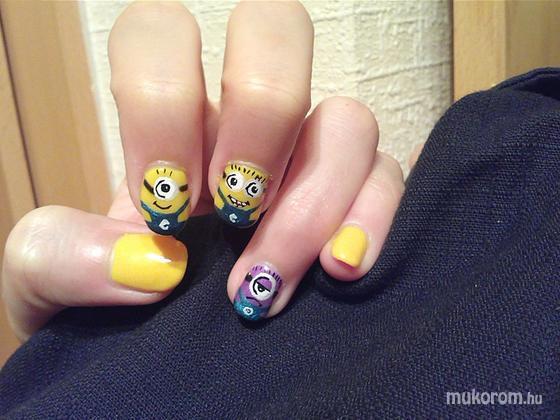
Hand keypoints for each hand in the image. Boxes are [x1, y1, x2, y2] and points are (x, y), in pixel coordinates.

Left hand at [2, 1, 410, 339]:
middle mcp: (245, 121)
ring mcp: (309, 155)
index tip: (162, 209)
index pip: (162, 32)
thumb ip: (60, 258)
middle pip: (277, 32)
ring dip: (315, 199)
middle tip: (233, 214)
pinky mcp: (356, 201)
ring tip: (272, 279)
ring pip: (349, 119)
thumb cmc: (106, 297)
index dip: (162, 105)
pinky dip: (371, 220)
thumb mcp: (47, 279)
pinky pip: (389, 178)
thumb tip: (151, 263)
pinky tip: (340, 269)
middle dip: (258, 121)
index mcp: (167, 116)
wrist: (160, 349)